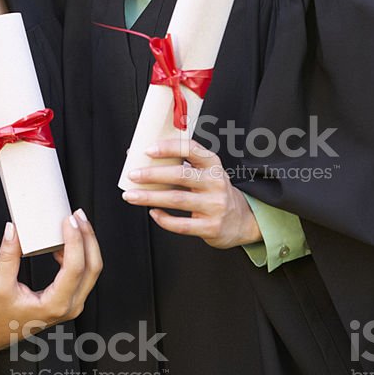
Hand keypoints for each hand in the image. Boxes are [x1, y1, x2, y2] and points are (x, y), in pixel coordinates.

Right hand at [0, 211, 101, 354]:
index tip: (68, 221)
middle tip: (77, 215)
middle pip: (92, 267)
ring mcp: (74, 303)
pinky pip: (84, 272)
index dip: (75, 241)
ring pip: (92, 269)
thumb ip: (7, 256)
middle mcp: (70, 306)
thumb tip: (13, 229)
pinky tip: (66, 240)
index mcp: (54, 305)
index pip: (75, 268)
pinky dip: (80, 252)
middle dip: (88, 237)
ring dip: (86, 243)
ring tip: (73, 222)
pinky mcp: (72, 298)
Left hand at [122, 139, 260, 248]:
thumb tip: (142, 158)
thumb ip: (181, 165)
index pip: (192, 149)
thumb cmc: (214, 191)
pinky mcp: (211, 227)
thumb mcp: (206, 173)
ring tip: (132, 195)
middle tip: (133, 175)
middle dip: (153, 174)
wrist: (242, 220)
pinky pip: (182, 224)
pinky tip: (153, 213)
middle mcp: (216, 182)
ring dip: (150, 197)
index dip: (170, 148)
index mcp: (213, 164)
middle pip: (181, 175)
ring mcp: (215, 206)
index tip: (149, 150)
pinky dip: (163, 219)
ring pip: (177, 199)